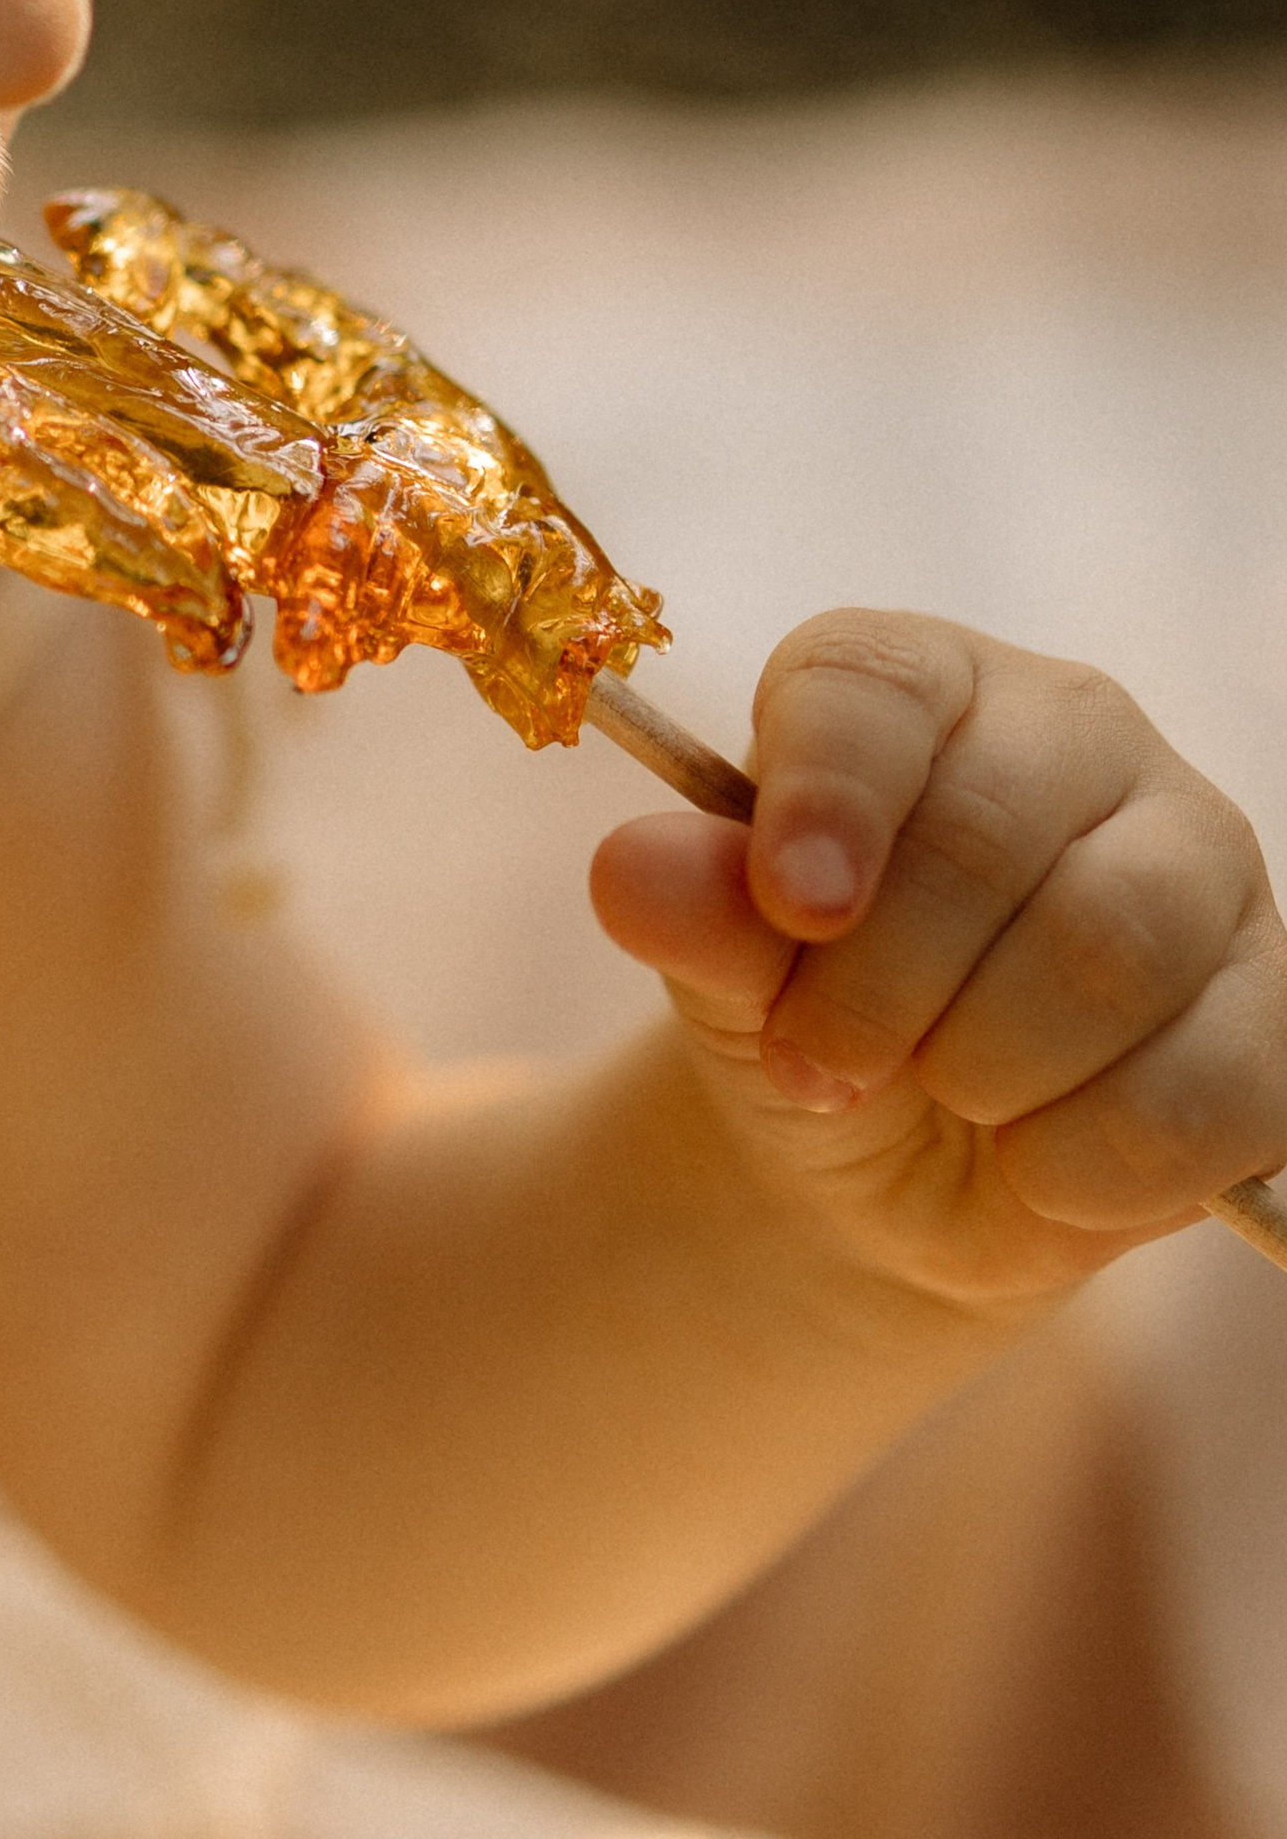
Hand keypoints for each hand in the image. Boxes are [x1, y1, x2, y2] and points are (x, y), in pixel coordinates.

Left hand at [590, 609, 1286, 1304]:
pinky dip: (1082, 1161)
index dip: (825, 792)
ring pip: (1109, 954)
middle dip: (875, 986)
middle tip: (817, 1067)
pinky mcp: (1269, 1011)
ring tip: (929, 1099)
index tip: (792, 905)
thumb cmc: (794, 1019)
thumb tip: (632, 868)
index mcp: (924, 693)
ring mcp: (1202, 867)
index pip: (873, 685)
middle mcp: (1080, 745)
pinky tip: (1028, 1162)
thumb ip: (691, 913)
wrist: (872, 1170)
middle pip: (989, 837)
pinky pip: (1201, 1091)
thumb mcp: (718, 973)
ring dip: (978, 1071)